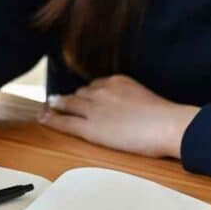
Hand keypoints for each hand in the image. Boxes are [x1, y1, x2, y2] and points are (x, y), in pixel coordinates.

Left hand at [38, 75, 199, 158]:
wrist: (167, 125)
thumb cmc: (166, 117)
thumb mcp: (147, 99)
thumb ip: (134, 100)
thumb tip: (134, 110)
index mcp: (117, 81)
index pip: (96, 85)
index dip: (87, 93)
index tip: (83, 96)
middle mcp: (102, 91)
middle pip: (81, 93)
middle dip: (71, 98)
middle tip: (59, 100)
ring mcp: (95, 109)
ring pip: (70, 104)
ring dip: (58, 105)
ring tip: (48, 106)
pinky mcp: (91, 128)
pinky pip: (66, 122)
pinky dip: (52, 119)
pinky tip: (44, 118)